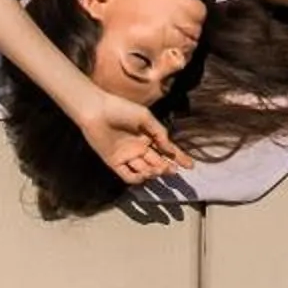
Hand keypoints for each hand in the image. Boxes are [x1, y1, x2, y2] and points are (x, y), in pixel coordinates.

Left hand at [76, 89, 193, 187]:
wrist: (97, 111)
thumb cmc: (121, 109)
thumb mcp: (145, 117)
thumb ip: (159, 132)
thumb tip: (170, 148)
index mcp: (148, 136)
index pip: (166, 149)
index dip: (178, 157)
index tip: (190, 165)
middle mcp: (139, 148)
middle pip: (157, 162)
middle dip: (167, 167)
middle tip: (172, 170)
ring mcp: (127, 156)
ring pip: (145, 170)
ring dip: (154, 172)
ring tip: (160, 168)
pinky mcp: (115, 163)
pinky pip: (128, 175)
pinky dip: (137, 178)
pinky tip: (144, 175)